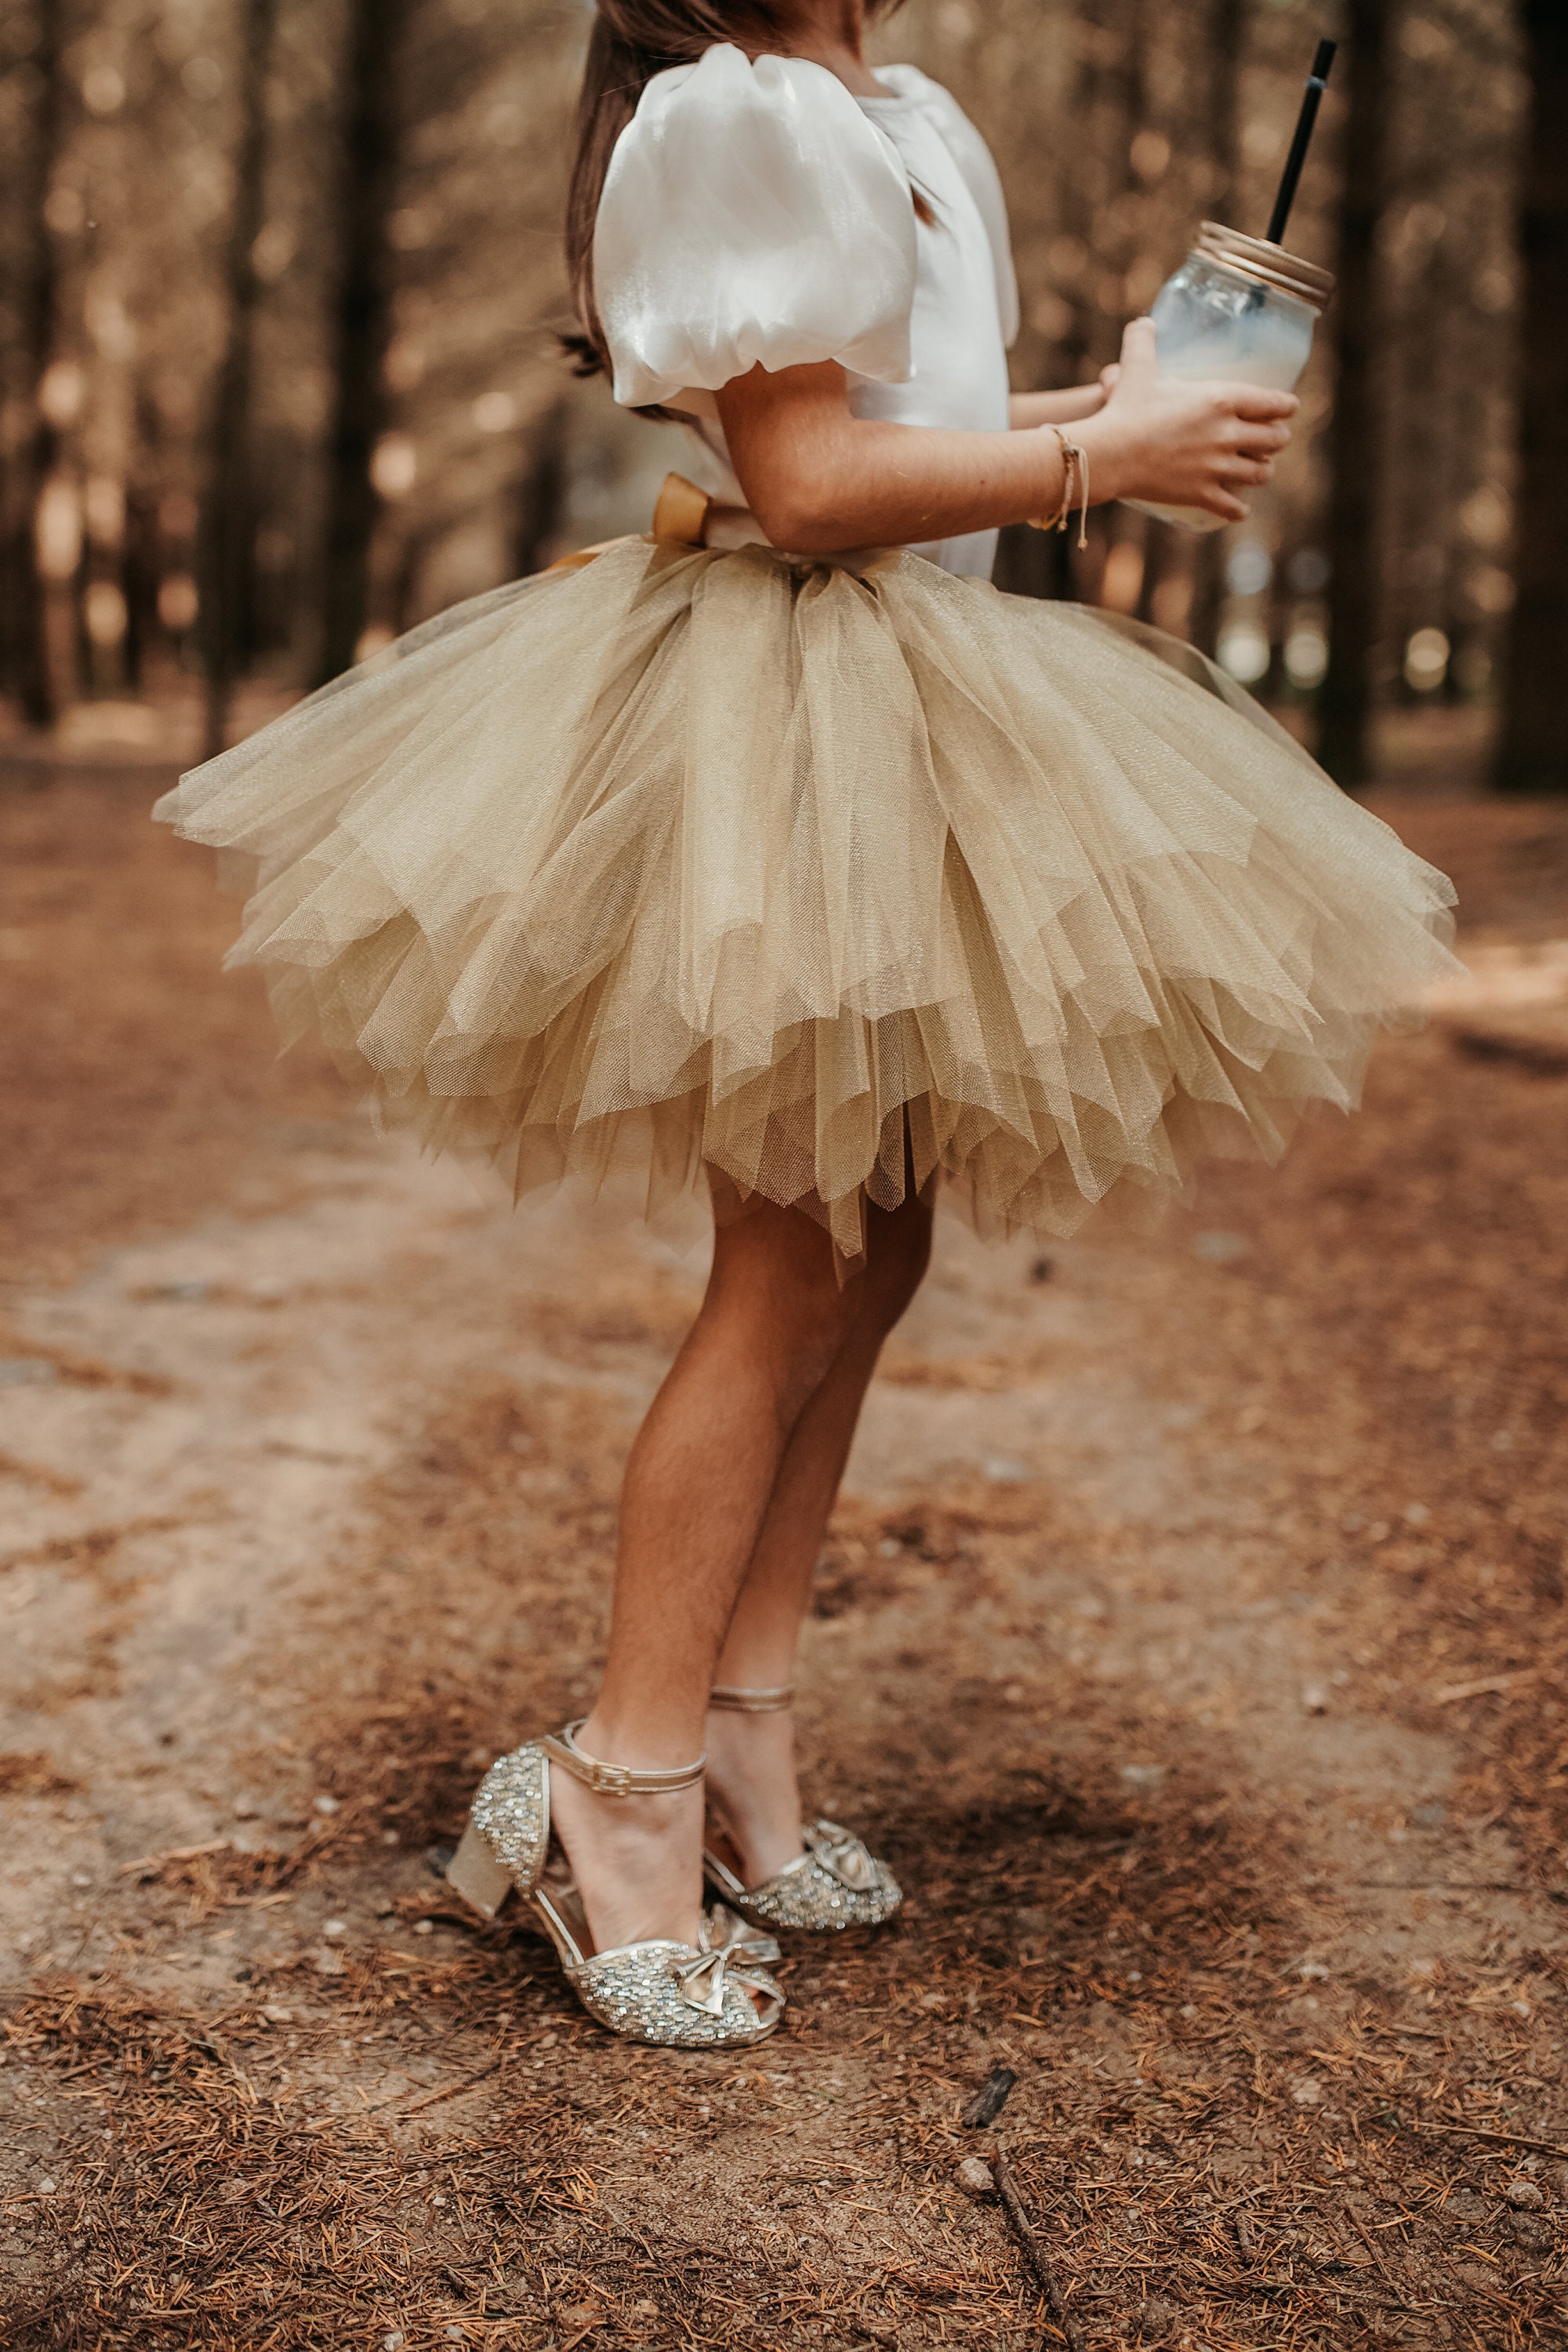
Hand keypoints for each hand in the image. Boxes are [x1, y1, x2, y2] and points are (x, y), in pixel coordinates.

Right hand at [1076, 317, 1297, 521]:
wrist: (1110, 453)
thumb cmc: (1125, 408)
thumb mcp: (1137, 367)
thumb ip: (1143, 340)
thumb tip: (1144, 321)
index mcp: (1222, 399)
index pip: (1273, 403)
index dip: (1286, 407)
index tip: (1289, 409)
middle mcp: (1227, 433)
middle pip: (1274, 440)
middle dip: (1277, 439)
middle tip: (1274, 439)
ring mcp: (1216, 466)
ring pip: (1259, 474)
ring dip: (1262, 471)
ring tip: (1259, 470)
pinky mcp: (1201, 493)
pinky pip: (1232, 506)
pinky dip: (1238, 508)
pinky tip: (1239, 508)